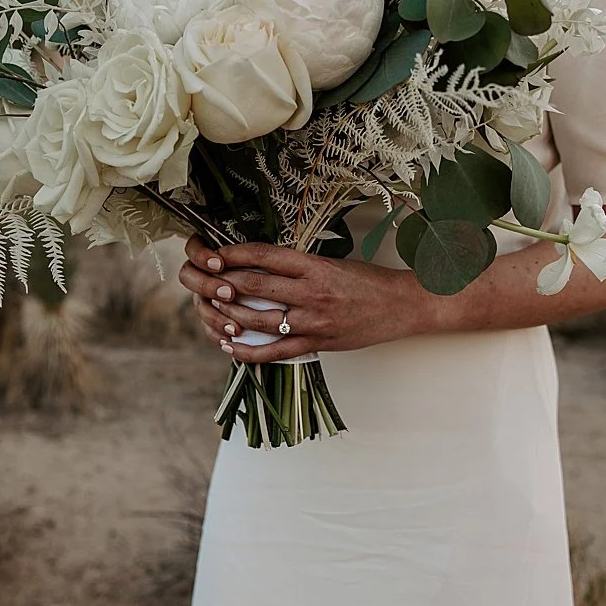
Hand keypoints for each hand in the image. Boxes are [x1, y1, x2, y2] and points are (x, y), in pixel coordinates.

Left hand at [179, 237, 431, 357]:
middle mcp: (310, 291)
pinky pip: (278, 351)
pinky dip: (251, 351)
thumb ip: (298, 265)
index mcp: (313, 265)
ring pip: (261, 319)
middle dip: (225, 284)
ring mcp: (314, 321)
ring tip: (212, 310)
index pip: (264, 256)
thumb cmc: (366, 280)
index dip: (234, 255)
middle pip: (256, 286)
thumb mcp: (331, 262)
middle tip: (204, 282)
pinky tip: (232, 347)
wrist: (401, 305)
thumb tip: (260, 264)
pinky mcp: (319, 344)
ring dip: (232, 316)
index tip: (215, 254)